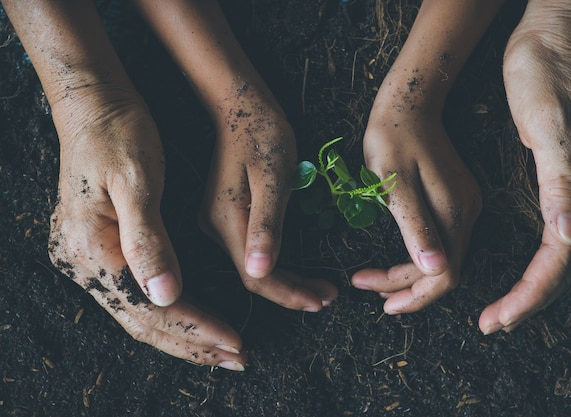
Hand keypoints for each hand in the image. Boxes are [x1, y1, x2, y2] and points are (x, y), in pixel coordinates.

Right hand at [49, 93, 244, 367]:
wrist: (93, 107)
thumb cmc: (119, 135)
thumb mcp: (137, 181)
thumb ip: (148, 240)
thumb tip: (165, 296)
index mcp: (92, 249)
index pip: (150, 307)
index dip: (195, 327)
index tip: (234, 339)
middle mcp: (84, 264)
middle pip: (142, 322)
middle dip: (192, 343)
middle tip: (237, 357)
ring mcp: (88, 261)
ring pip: (139, 315)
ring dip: (182, 335)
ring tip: (221, 349)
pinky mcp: (100, 253)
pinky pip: (136, 297)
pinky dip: (169, 312)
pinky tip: (193, 317)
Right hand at [198, 85, 337, 311]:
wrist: (240, 106)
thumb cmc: (263, 134)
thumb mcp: (273, 177)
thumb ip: (267, 226)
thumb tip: (259, 272)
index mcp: (226, 221)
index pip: (256, 277)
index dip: (288, 294)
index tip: (320, 301)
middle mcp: (215, 228)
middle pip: (255, 276)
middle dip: (292, 291)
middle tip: (327, 297)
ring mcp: (217, 222)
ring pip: (254, 266)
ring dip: (288, 280)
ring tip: (321, 288)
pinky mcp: (225, 215)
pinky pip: (252, 250)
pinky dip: (278, 262)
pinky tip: (298, 268)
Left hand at [352, 91, 481, 312]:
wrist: (408, 103)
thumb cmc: (392, 137)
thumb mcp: (394, 182)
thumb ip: (414, 225)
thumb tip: (434, 270)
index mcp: (453, 212)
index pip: (442, 276)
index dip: (412, 295)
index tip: (378, 300)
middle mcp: (466, 213)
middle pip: (444, 272)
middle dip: (407, 288)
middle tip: (368, 288)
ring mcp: (465, 206)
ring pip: (443, 257)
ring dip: (411, 276)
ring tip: (375, 281)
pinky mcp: (457, 198)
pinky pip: (442, 240)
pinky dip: (418, 257)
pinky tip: (396, 259)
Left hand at [479, 2, 570, 333]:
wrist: (559, 34)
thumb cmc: (550, 73)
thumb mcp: (551, 122)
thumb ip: (565, 180)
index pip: (560, 259)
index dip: (530, 295)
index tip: (496, 318)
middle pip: (567, 266)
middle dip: (531, 301)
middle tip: (493, 323)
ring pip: (566, 255)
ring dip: (536, 288)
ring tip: (504, 309)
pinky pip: (561, 234)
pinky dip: (541, 262)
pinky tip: (525, 267)